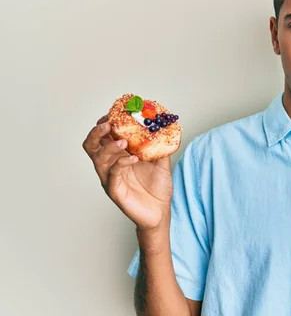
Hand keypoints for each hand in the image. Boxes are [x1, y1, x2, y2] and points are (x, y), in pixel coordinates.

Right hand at [82, 115, 173, 230]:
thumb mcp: (162, 162)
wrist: (161, 212)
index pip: (103, 137)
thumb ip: (161, 145)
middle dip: (96, 132)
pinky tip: (133, 158)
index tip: (114, 113)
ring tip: (124, 140)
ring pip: (98, 159)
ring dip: (110, 147)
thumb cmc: (157, 188)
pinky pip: (112, 175)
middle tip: (108, 124)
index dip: (105, 123)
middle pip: (91, 146)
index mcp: (118, 156)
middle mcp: (110, 166)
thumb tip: (165, 127)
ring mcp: (110, 179)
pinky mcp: (115, 191)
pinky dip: (121, 163)